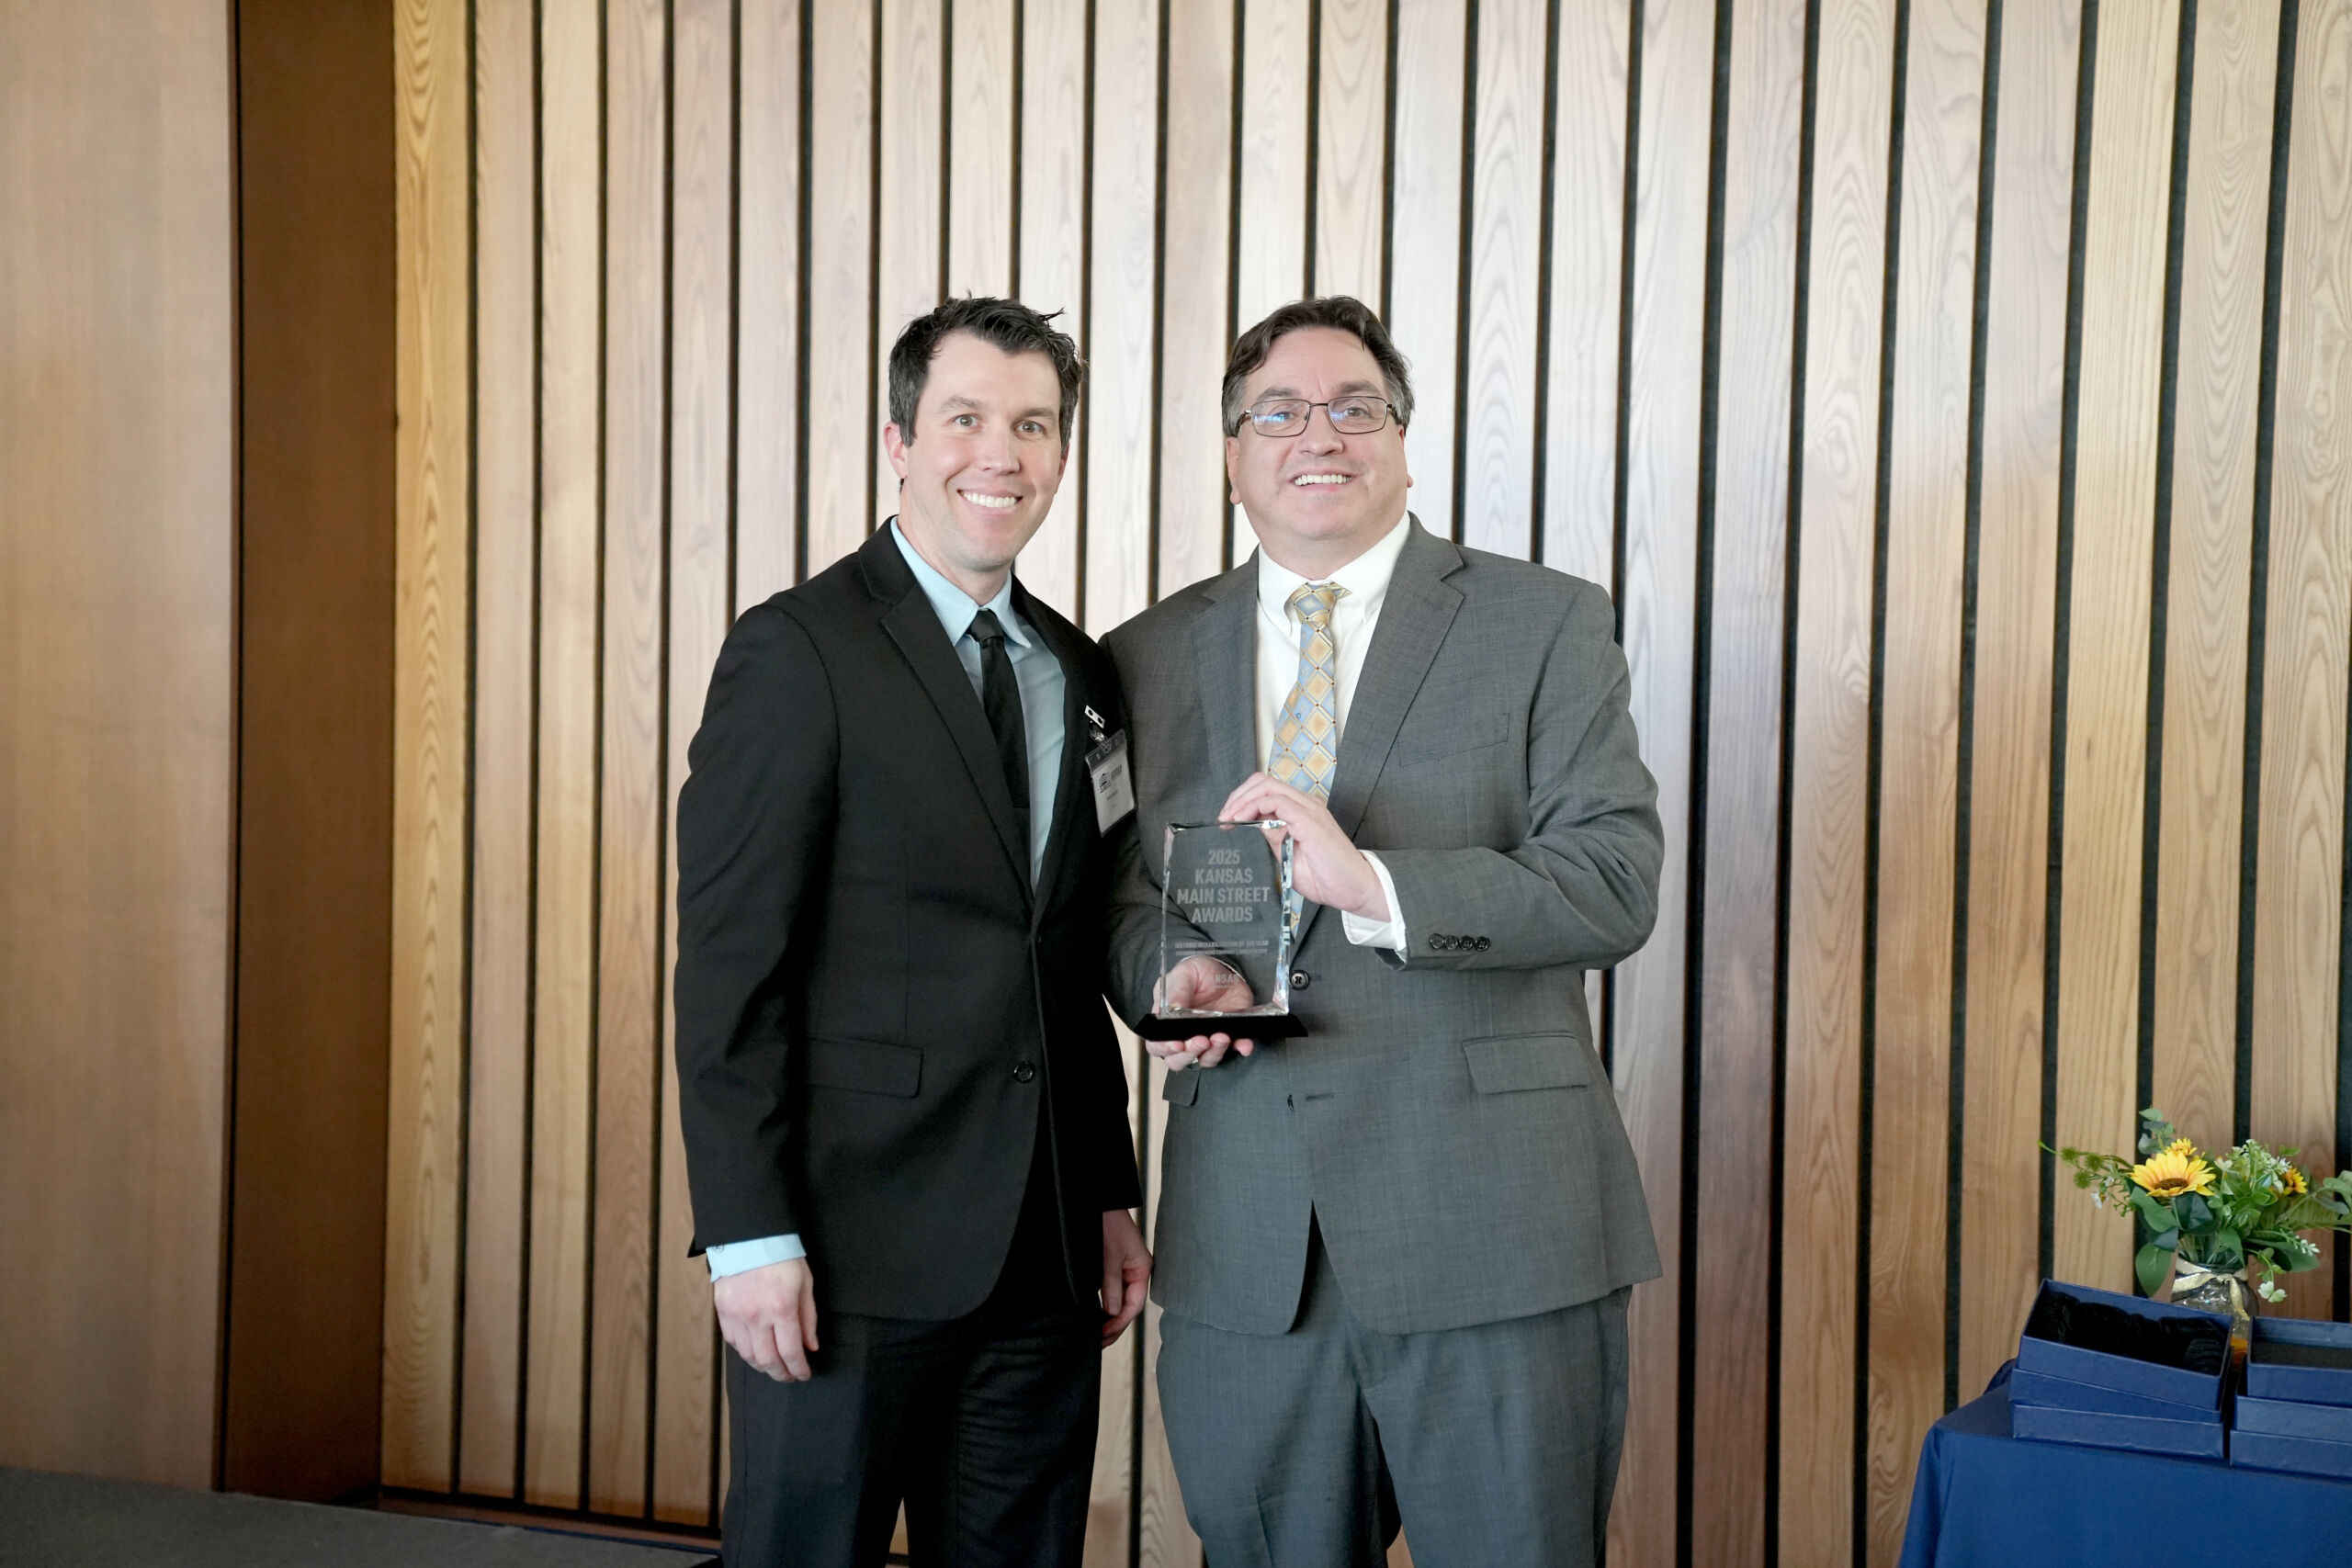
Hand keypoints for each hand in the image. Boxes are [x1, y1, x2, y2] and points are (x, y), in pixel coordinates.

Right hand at [713, 1258, 818, 1381]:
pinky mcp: (722, 1311)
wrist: (749, 1236)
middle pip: (768, 1360)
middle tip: (789, 1376)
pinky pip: (733, 1341)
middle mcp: (756, 1316)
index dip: (798, 1369)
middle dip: (780, 1374)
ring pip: (748, 1355)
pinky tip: (755, 1351)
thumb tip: (810, 1347)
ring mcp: (736, 1315)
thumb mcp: (805, 1284)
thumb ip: (808, 1318)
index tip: (804, 1374)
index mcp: (781, 1308)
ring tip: (773, 1367)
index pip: (790, 1352)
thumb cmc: (782, 1257)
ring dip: (762, 1366)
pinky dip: (745, 1351)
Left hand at [1100, 1209, 1150, 1346]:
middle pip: (1129, 1306)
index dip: (1119, 1322)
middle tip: (1099, 1342)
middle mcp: (1136, 1271)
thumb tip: (1112, 1313)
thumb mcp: (1108, 1256)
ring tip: (1097, 1335)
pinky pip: (1113, 1291)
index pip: (1134, 1304)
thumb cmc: (1106, 1223)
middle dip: (1115, 1325)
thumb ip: (1111, 1285)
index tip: (1104, 1334)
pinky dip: (1105, 1305)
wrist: (1097, 1201)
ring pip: (1120, 1301)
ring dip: (1110, 1317)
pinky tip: (1096, 1316)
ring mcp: (1125, 1269)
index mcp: (1142, 1269)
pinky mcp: (1113, 1266)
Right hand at [1148, 955, 1255, 1069]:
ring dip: (1214, 1052)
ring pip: (1206, 1059)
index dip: (1165, 1048)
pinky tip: (1244, 1044)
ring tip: (1222, 1036)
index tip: (1178, 1044)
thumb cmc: (1198, 972)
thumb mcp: (1185, 973)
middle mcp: (1184, 1035)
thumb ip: (1177, 990)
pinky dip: (1240, 1048)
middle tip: (1201, 1040)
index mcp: (1166, 1021)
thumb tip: (1173, 1007)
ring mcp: (1206, 1038)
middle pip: (1178, 1060)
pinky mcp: (1229, 1036)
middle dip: (1190, 1054)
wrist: (1224, 970)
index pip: (1157, 1044)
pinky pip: (1235, 1048)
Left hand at [1218, 772, 1388, 919]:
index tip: (1225, 820)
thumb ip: (1273, 836)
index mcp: (1300, 811)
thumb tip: (1252, 824)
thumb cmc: (1326, 877)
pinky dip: (1255, 807)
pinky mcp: (1310, 820)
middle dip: (1237, 797)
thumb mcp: (1287, 855)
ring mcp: (1308, 810)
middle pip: (1263, 781)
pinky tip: (1243, 821)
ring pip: (1268, 786)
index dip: (1241, 800)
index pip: (1266, 790)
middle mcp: (1304, 805)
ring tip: (1228, 819)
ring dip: (1242, 800)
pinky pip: (1278, 801)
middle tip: (1223, 818)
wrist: (1354, 890)